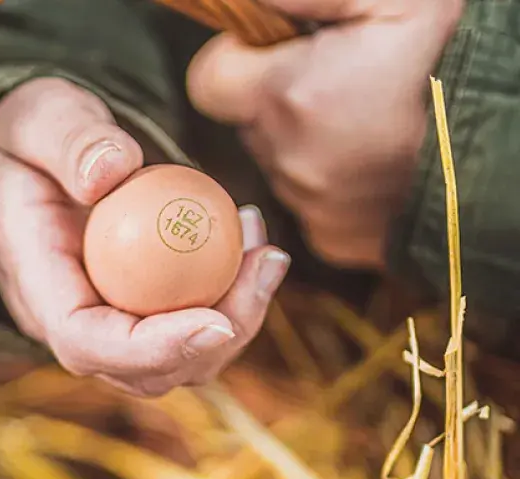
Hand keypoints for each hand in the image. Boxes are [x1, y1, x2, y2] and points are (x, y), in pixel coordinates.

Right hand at [0, 77, 289, 396]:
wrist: (30, 156)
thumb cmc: (30, 136)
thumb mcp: (39, 118)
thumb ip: (71, 141)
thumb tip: (115, 171)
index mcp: (35, 286)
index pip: (87, 343)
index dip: (154, 348)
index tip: (217, 320)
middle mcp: (70, 320)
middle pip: (147, 370)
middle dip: (219, 336)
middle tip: (268, 262)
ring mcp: (105, 320)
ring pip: (179, 358)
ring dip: (237, 315)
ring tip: (265, 247)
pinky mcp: (136, 308)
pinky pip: (189, 323)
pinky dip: (230, 294)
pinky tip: (251, 240)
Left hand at [187, 0, 462, 268]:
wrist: (508, 149)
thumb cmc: (454, 66)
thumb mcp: (388, 2)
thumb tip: (249, 2)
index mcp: (286, 97)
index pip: (207, 83)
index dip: (234, 62)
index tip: (269, 54)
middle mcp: (287, 159)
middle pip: (249, 125)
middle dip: (279, 102)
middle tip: (338, 86)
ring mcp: (309, 205)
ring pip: (280, 165)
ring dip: (307, 144)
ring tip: (366, 127)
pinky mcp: (331, 237)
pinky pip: (309, 205)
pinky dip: (330, 186)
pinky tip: (373, 167)